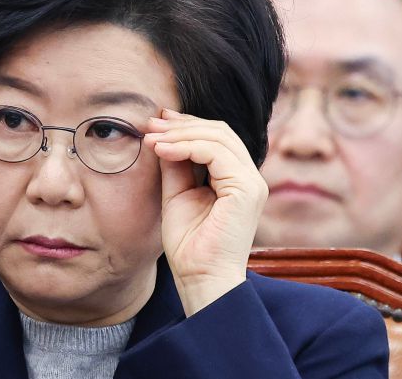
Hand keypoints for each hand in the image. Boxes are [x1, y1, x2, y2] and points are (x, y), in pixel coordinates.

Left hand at [144, 109, 267, 316]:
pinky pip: (216, 153)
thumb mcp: (176, 194)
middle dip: (181, 124)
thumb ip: (174, 165)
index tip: (155, 123)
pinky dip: (186, 146)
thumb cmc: (189, 244)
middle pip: (219, 131)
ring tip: (151, 138)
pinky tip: (161, 150)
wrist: (199, 278)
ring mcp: (251, 183)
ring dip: (179, 133)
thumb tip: (161, 135)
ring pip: (218, 137)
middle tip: (150, 124)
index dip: (186, 125)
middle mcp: (249, 178)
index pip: (216, 137)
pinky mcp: (246, 190)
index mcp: (236, 178)